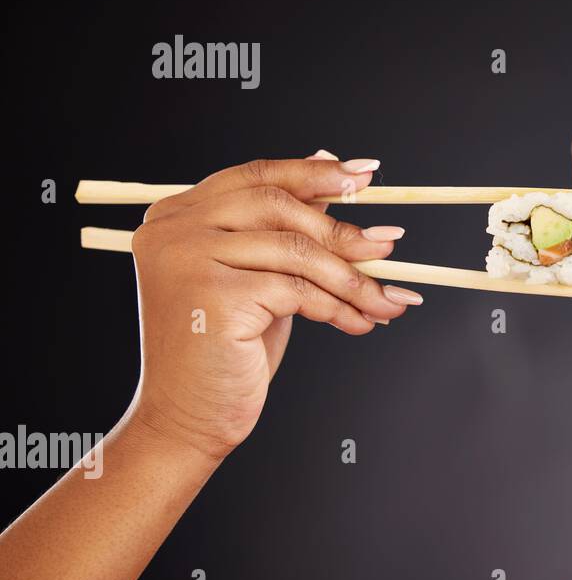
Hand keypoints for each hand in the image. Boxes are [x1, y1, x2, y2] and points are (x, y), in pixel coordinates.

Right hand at [127, 150, 421, 459]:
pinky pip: (298, 289)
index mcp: (177, 215)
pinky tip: (360, 323)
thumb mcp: (260, 274)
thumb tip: (331, 161)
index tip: (366, 174)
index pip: (256, 176)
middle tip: (389, 246)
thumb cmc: (226, 348)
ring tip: (386, 299)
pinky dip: (338, 307)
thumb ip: (285, 223)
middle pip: (280, 206)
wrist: (188, 418)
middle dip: (343, 231)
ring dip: (353, 278)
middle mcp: (174, 230)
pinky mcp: (215, 295)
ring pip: (297, 251)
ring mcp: (189, 260)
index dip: (315, 173)